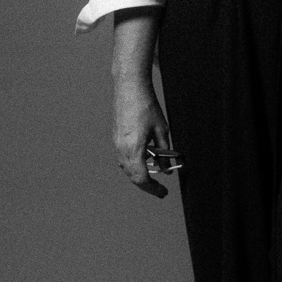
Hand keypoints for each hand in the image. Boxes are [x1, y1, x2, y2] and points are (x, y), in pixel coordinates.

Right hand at [112, 76, 175, 197]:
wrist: (129, 88)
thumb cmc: (146, 106)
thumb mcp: (162, 130)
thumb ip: (164, 152)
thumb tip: (166, 170)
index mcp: (134, 148)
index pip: (142, 178)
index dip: (153, 189)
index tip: (163, 193)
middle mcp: (122, 149)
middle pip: (133, 177)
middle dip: (147, 185)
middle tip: (160, 190)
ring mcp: (116, 144)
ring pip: (127, 169)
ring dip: (139, 176)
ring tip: (154, 177)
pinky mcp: (116, 139)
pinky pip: (123, 159)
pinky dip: (133, 166)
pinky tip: (144, 163)